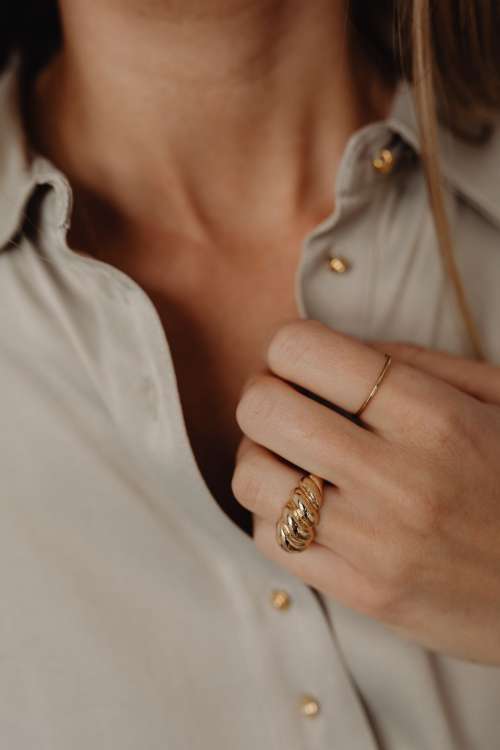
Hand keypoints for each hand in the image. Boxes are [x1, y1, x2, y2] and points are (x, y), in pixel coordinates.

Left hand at [232, 319, 499, 664]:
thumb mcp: (496, 399)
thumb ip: (416, 361)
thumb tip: (333, 345)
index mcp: (433, 417)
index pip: (304, 351)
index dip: (287, 346)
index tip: (303, 361)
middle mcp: (398, 479)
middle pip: (263, 410)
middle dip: (262, 395)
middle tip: (287, 404)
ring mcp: (376, 544)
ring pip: (251, 478)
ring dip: (258, 455)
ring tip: (289, 456)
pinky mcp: (363, 594)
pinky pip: (271, 540)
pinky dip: (271, 512)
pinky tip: (302, 504)